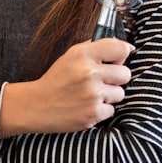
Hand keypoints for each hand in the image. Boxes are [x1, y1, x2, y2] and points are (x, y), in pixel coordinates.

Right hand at [0, 38, 132, 136]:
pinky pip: (111, 110)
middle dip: (116, 78)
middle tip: (101, 81)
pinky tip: (86, 106)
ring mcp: (92, 94)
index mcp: (84, 54)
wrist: (35, 105)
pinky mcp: (93, 113)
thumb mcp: (71, 55)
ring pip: (120, 93)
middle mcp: (89, 73)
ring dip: (109, 96)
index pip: (120, 49)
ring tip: (91, 95)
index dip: (122, 54)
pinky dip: (101, 110)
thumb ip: (96, 49)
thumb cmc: (57, 79)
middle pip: (125, 74)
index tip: (118, 60)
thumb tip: (126, 48)